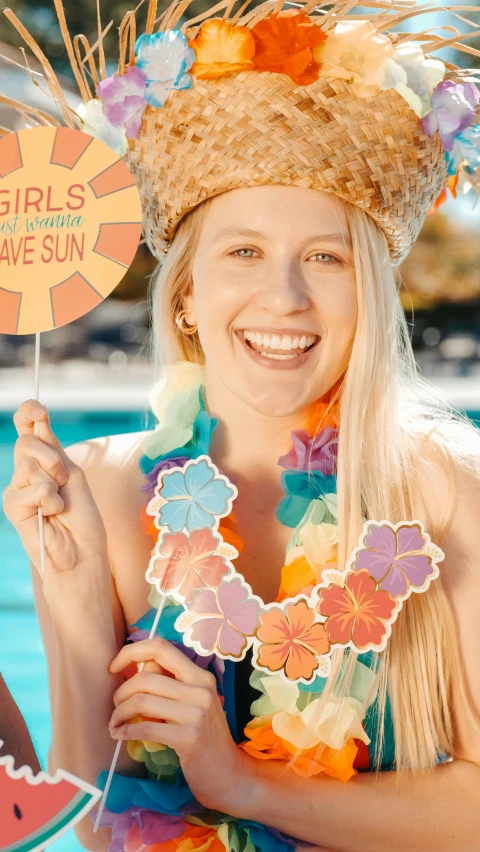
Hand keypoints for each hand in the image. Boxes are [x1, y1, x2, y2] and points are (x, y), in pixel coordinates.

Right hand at [2, 400, 107, 574]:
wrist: (81, 551)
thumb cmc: (81, 517)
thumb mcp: (73, 474)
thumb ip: (54, 449)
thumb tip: (37, 422)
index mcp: (44, 459)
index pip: (28, 427)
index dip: (29, 412)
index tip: (39, 410)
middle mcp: (26, 470)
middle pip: (26, 442)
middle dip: (52, 458)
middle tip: (64, 480)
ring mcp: (17, 488)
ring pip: (28, 463)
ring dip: (54, 482)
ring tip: (60, 503)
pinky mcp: (12, 506)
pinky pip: (33, 488)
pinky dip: (50, 500)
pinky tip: (52, 514)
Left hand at [108, 637, 252, 812]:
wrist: (229, 773)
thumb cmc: (206, 736)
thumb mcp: (193, 703)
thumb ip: (170, 684)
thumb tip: (136, 668)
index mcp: (200, 675)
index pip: (161, 647)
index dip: (131, 652)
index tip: (115, 667)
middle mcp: (200, 689)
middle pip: (145, 676)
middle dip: (121, 691)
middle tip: (116, 706)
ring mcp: (196, 713)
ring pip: (141, 701)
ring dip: (119, 712)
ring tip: (116, 722)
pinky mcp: (188, 738)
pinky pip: (144, 728)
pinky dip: (125, 731)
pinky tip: (120, 735)